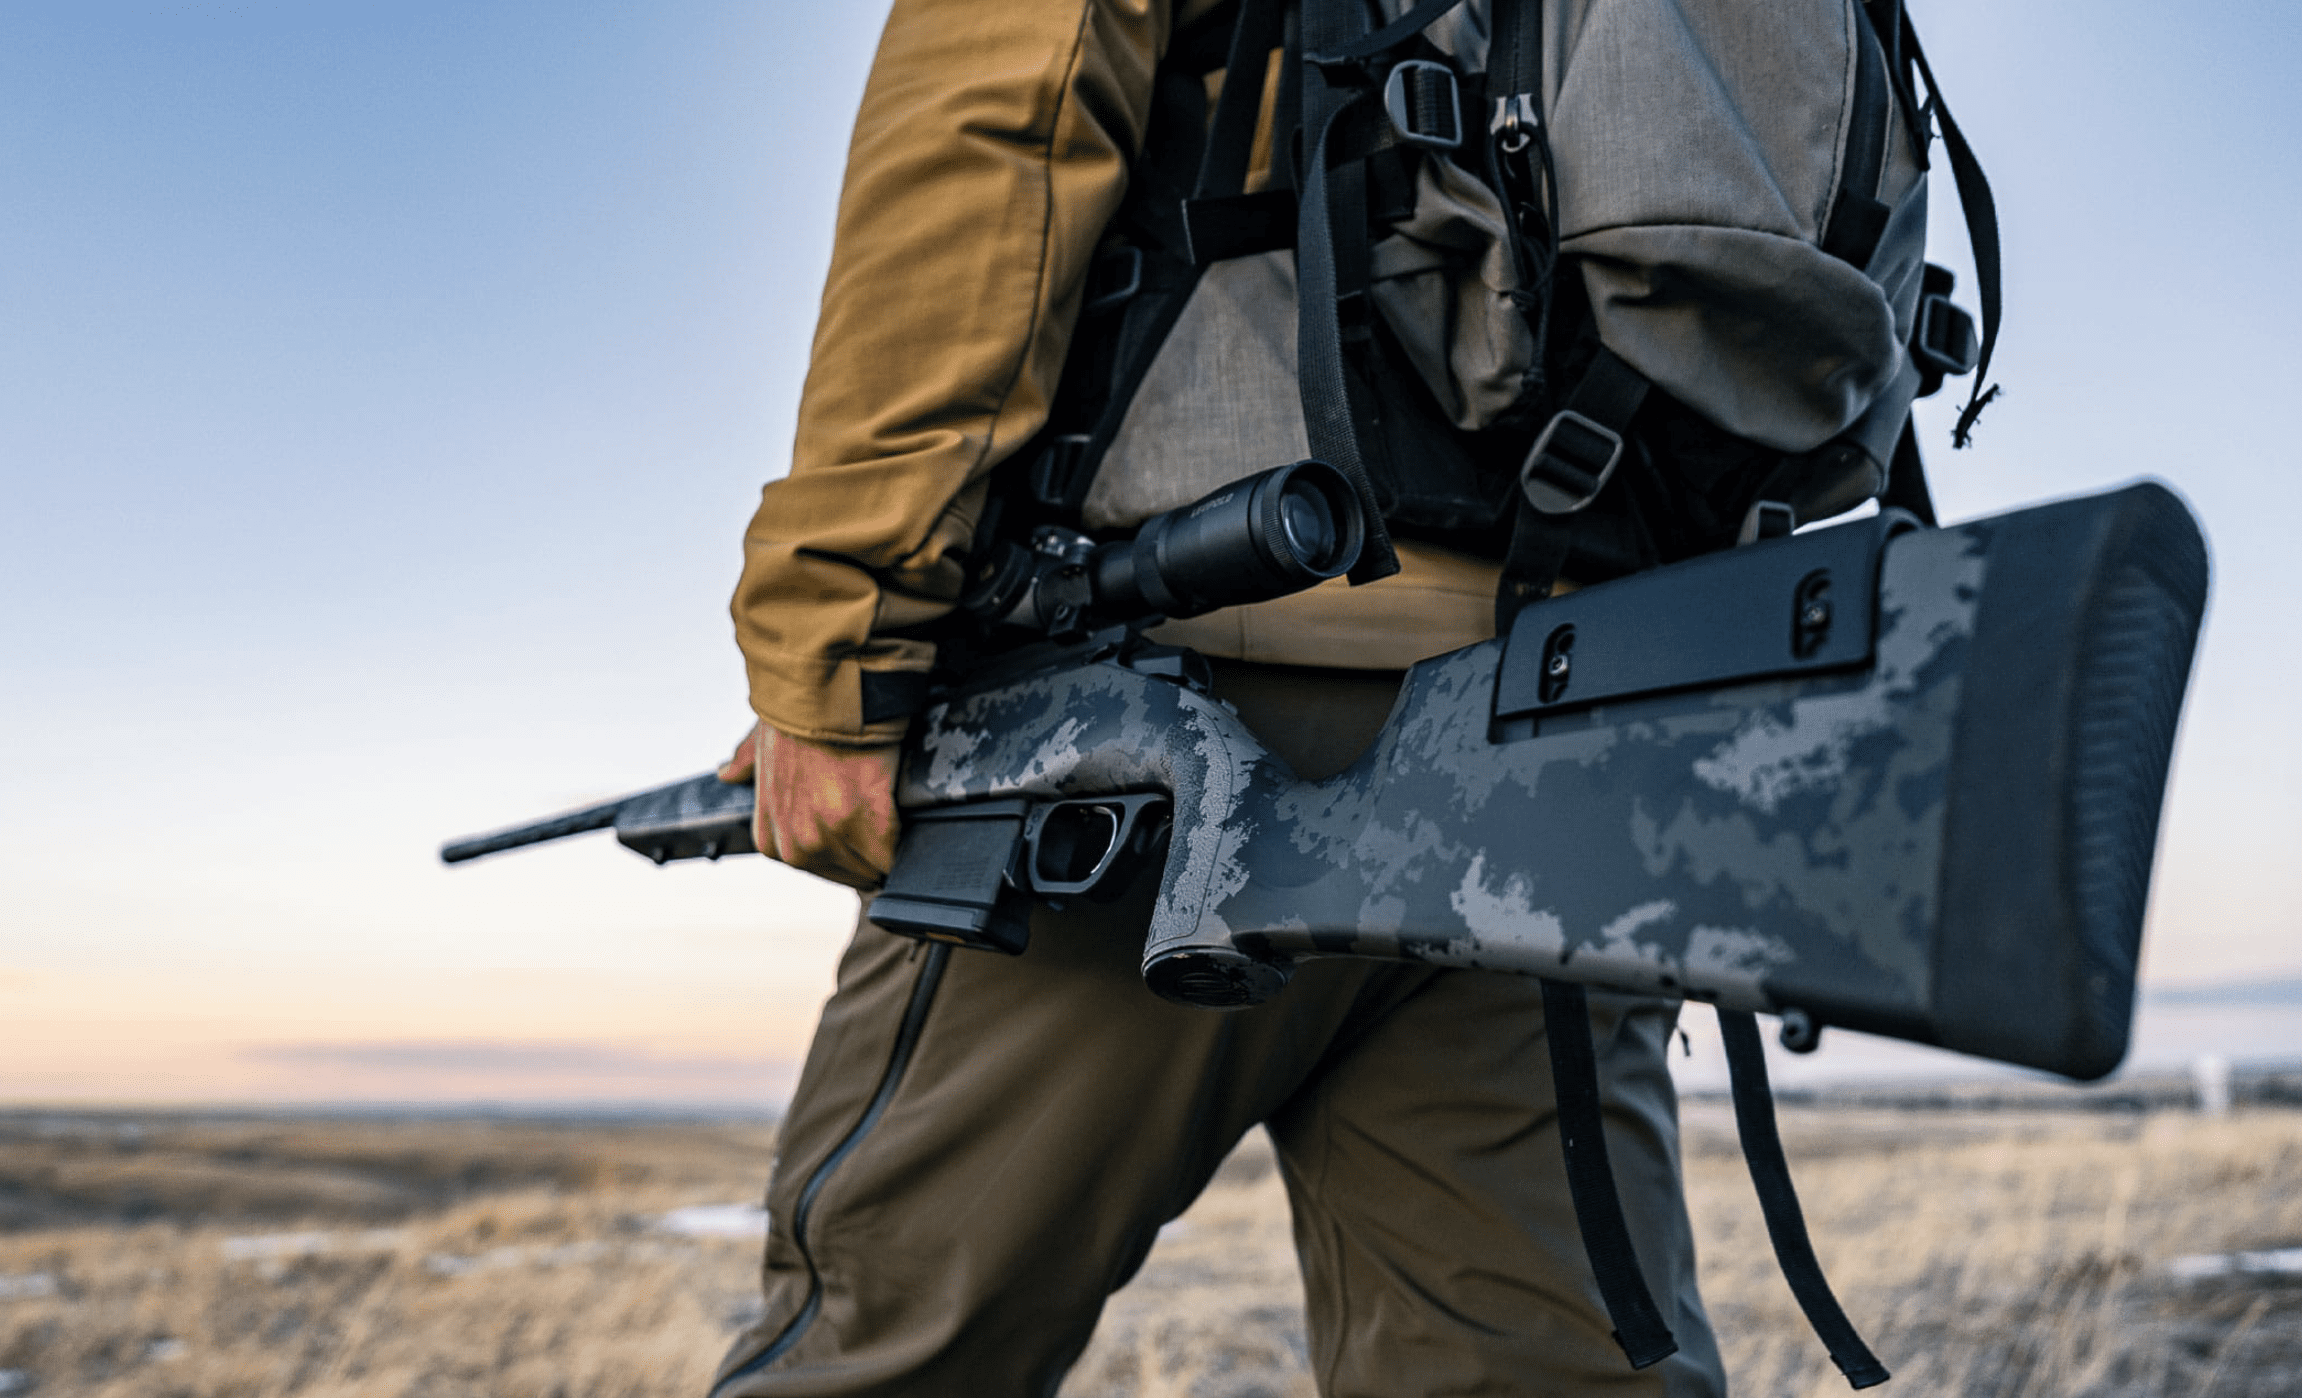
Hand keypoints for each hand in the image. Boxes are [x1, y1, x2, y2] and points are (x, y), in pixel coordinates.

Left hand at [717, 721, 902, 889]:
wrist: (822, 692)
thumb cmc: (796, 713)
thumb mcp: (760, 743)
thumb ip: (745, 764)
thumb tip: (727, 772)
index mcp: (771, 838)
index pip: (819, 867)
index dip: (844, 847)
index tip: (857, 826)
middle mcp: (797, 845)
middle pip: (850, 872)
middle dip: (868, 850)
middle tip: (878, 814)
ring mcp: (832, 836)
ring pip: (875, 866)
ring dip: (889, 846)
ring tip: (892, 811)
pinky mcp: (870, 821)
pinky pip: (894, 850)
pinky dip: (905, 836)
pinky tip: (903, 813)